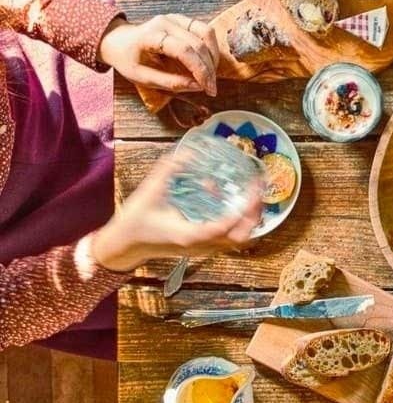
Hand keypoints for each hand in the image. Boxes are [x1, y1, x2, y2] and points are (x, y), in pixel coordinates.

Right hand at [92, 153, 262, 271]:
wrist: (124, 246)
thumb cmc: (135, 222)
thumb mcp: (150, 192)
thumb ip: (168, 171)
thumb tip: (188, 153)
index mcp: (189, 234)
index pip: (226, 226)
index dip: (245, 208)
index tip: (254, 189)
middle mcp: (200, 246)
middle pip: (240, 238)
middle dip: (254, 214)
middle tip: (258, 191)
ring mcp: (202, 250)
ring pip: (237, 241)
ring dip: (248, 220)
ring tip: (251, 196)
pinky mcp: (201, 249)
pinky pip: (228, 240)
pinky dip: (237, 223)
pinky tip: (229, 204)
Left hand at [99, 15, 220, 95]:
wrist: (117, 41)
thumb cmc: (127, 60)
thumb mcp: (143, 78)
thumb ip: (170, 82)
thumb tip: (197, 86)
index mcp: (151, 36)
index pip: (184, 51)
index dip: (200, 70)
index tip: (207, 89)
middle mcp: (165, 22)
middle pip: (198, 43)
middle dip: (209, 68)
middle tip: (211, 87)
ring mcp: (175, 18)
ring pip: (206, 33)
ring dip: (214, 56)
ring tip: (211, 74)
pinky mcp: (182, 19)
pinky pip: (204, 30)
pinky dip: (210, 47)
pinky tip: (208, 62)